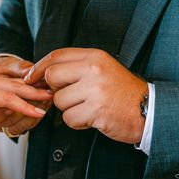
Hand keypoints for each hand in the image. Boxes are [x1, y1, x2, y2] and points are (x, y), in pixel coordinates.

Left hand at [0, 69, 49, 147]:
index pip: (4, 98)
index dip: (23, 106)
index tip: (39, 112)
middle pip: (10, 86)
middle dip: (32, 92)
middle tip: (53, 97)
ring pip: (6, 82)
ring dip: (26, 87)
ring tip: (44, 91)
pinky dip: (14, 85)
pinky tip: (23, 88)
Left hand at [25, 48, 147, 143]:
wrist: (148, 110)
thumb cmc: (120, 92)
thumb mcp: (101, 70)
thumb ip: (75, 68)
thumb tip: (40, 74)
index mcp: (95, 57)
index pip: (57, 56)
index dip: (39, 67)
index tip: (30, 77)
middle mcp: (94, 70)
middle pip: (52, 77)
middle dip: (55, 90)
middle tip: (71, 97)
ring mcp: (96, 90)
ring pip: (60, 101)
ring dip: (69, 109)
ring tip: (88, 108)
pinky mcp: (96, 110)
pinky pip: (69, 118)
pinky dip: (77, 122)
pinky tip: (92, 118)